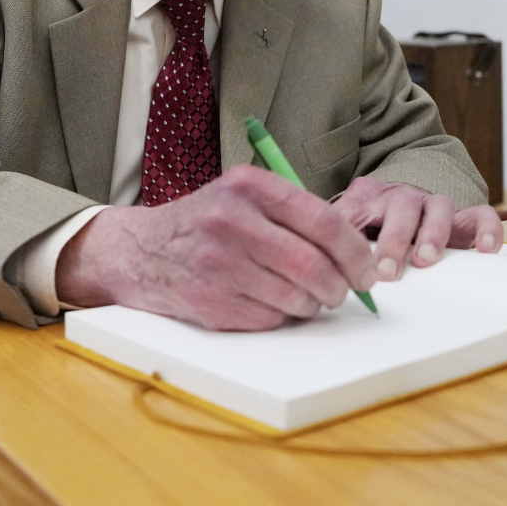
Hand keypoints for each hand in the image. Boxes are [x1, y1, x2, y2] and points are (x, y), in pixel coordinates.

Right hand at [55, 165, 377, 330]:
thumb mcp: (240, 196)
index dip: (356, 252)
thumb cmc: (204, 224)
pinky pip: (269, 318)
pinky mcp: (209, 302)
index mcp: (248, 187)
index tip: (367, 270)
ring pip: (297, 297)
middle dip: (340, 286)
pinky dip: (280, 316)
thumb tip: (354, 251)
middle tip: (342, 291)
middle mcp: (232, 222)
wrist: (139, 252)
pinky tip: (266, 302)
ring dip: (311, 304)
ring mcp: (219, 264)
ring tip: (303, 297)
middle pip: (315, 265)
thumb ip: (292, 212)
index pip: (324, 221)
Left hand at [334, 177, 502, 283]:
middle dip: (394, 240)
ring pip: (439, 208)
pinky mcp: (464, 215)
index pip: (358, 212)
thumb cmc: (372, 217)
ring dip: (433, 233)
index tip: (352, 265)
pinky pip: (481, 215)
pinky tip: (485, 249)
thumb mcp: (348, 221)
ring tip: (426, 258)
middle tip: (388, 270)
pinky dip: (487, 229)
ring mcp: (435, 204)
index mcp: (369, 198)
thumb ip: (334, 239)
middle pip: (401, 209)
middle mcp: (404, 197)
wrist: (403, 187)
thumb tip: (314, 268)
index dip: (354, 237)